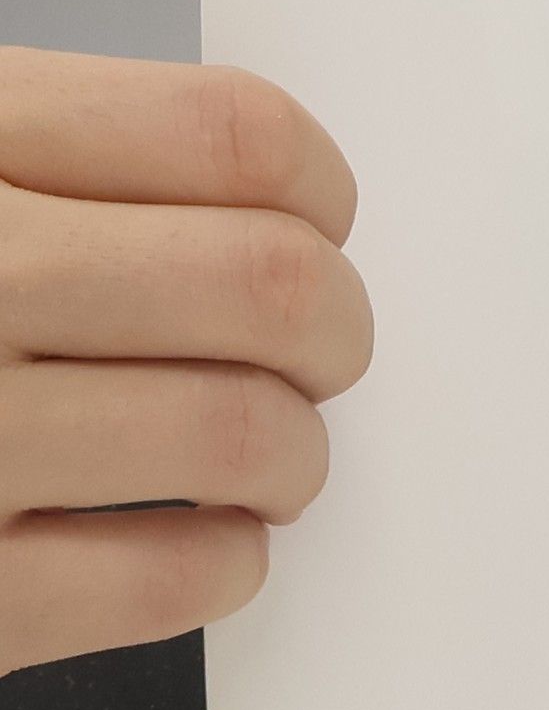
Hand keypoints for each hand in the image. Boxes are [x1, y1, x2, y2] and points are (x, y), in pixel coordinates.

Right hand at [0, 49, 372, 674]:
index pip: (230, 133)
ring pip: (247, 433)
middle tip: (323, 351)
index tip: (325, 223)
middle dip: (337, 328)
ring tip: (268, 455)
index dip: (320, 186)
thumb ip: (49, 163)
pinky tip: (201, 542)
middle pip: (270, 283)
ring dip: (296, 454)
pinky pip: (172, 576)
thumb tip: (271, 204)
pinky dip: (227, 562)